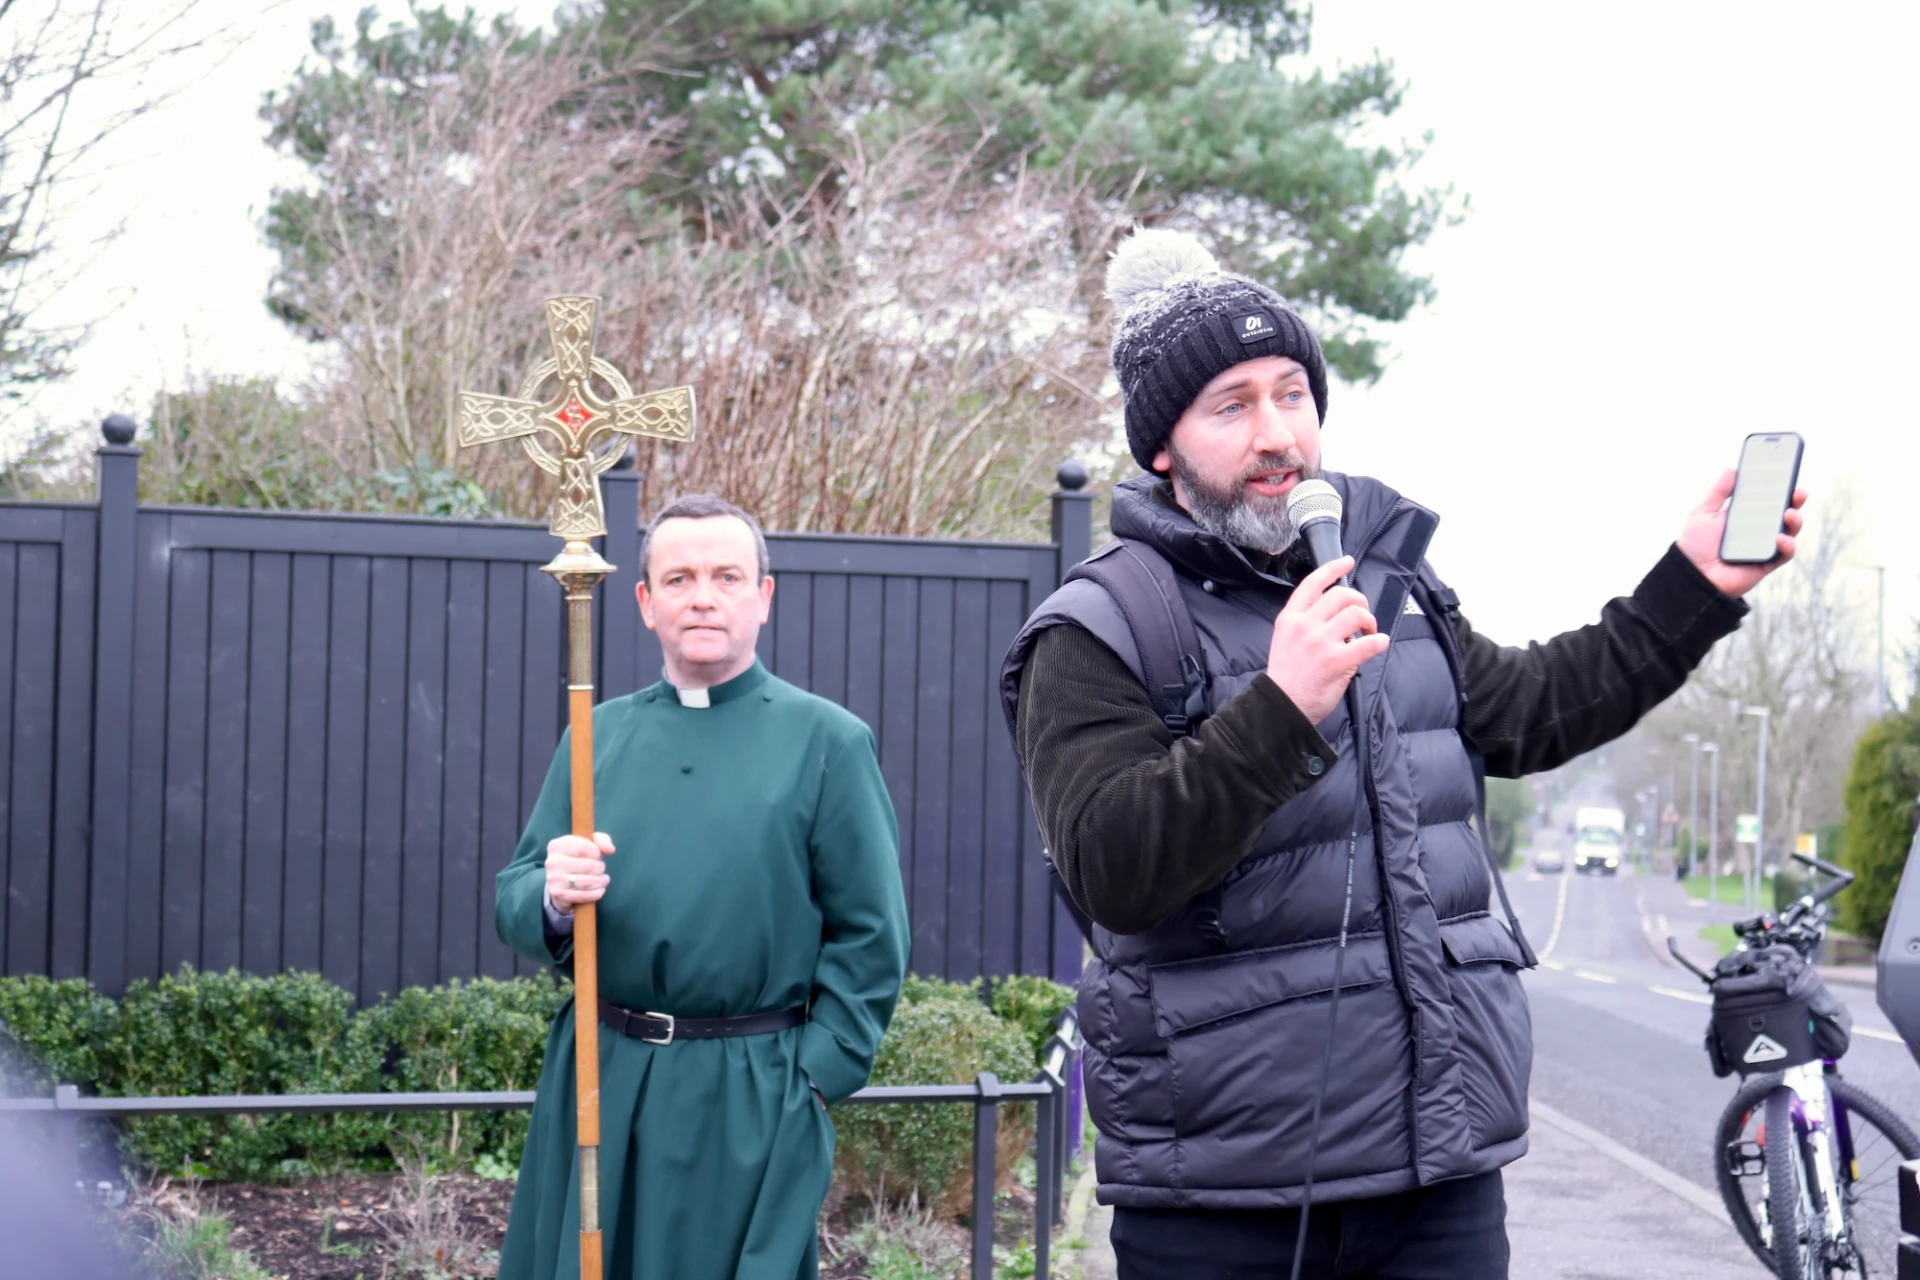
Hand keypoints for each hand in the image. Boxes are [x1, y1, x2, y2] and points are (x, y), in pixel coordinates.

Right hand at [546, 832, 613, 913]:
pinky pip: (583, 895)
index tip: (598, 856)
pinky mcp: (558, 894)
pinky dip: (596, 894)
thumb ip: (602, 840)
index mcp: (557, 845)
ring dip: (600, 882)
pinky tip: (600, 890)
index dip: (597, 853)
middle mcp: (552, 861)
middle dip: (600, 868)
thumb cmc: (578, 858)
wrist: (560, 881)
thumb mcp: (588, 844)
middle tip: (601, 869)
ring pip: (586, 883)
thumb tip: (610, 849)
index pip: (584, 848)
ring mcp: (553, 879)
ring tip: (604, 880)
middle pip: (588, 866)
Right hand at [1267, 555, 1389, 723]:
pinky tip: (1379, 644)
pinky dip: (1379, 641)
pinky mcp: (1338, 661)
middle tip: (1363, 615)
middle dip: (1359, 600)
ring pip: (1356, 614)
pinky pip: (1369, 643)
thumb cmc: (1287, 675)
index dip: (1333, 568)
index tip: (1347, 561)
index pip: (1312, 583)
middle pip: (1341, 595)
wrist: (1282, 705)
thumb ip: (1306, 622)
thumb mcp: (1286, 639)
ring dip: (1369, 621)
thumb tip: (1338, 612)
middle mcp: (1305, 625)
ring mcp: (1321, 642)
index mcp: (1290, 618)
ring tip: (1368, 632)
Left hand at [1676, 469, 1806, 597]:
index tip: (1788, 471)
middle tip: (1798, 491)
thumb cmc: (1696, 545)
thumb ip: (1719, 492)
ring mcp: (1766, 546)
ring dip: (1795, 521)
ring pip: (1790, 531)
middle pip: (1785, 512)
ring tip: (1789, 513)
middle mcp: (1760, 529)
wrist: (1692, 575)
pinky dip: (1787, 545)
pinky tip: (1779, 538)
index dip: (1781, 486)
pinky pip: (1785, 554)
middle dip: (1795, 500)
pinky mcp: (1767, 563)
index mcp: (1747, 515)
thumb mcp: (1703, 513)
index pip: (1769, 497)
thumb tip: (1733, 469)